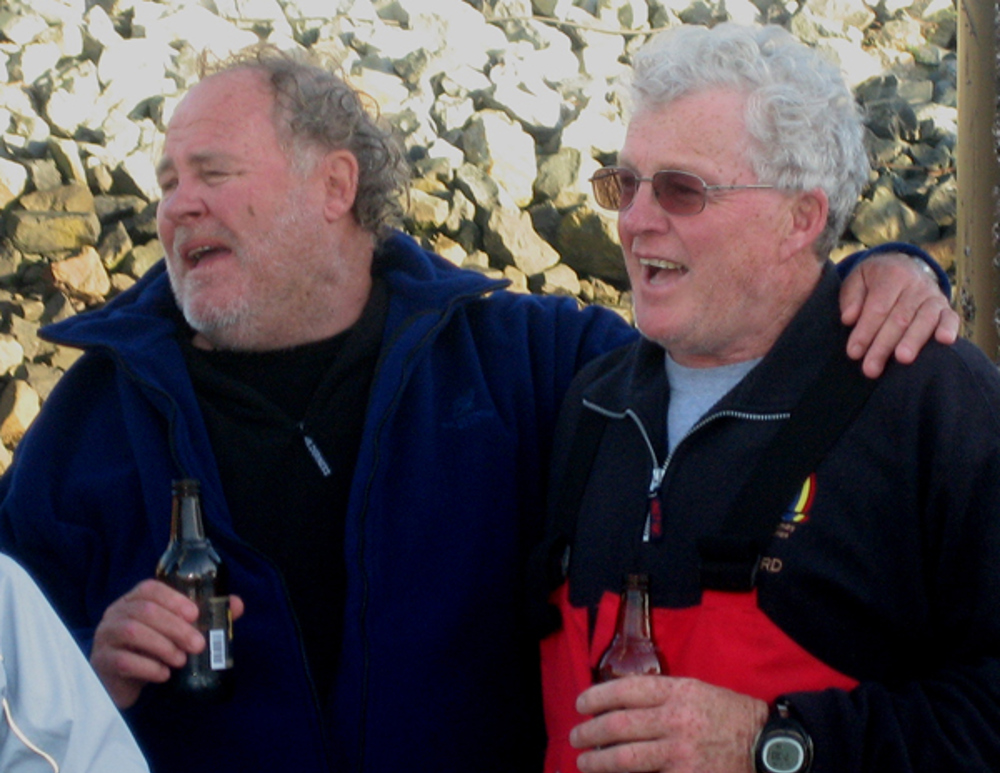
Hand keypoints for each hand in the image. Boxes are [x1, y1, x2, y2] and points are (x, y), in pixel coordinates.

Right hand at [90, 578, 244, 707]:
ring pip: (132, 632)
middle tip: (197, 644)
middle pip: (145, 611)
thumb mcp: (176, 631)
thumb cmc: (151, 650)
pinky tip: (163, 674)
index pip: (150, 589)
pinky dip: (148, 667)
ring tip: (181, 660)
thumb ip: (205, 616)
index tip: (195, 614)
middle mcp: (116, 614)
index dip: (173, 599)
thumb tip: (237, 605)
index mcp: (134, 601)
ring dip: (163, 646)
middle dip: (176, 627)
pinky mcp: (102, 662)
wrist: (121, 683)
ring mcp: (106, 637)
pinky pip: (123, 661)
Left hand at [570, 675, 767, 772]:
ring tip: (585, 761)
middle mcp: (675, 720)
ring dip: (598, 761)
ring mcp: (680, 753)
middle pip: (618, 725)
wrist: (767, 745)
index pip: (625, 690)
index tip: (581, 704)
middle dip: (589, 732)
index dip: (596, 697)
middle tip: (576, 737)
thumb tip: (621, 704)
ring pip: (625, 758)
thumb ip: (662, 695)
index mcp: (677, 692)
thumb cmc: (729, 714)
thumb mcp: (697, 690)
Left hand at [840, 253, 958, 377]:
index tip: (853, 352)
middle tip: (871, 368)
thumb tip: (848, 319)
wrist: (903, 265)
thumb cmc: (874, 280)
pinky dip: (949, 329)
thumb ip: (851, 298)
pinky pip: (951, 317)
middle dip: (883, 345)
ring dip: (913, 341)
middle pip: (899, 318)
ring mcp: (934, 296)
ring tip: (902, 359)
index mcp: (891, 275)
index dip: (865, 331)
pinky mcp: (946, 307)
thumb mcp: (856, 280)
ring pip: (925, 319)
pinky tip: (944, 341)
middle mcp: (915, 284)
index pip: (878, 307)